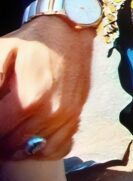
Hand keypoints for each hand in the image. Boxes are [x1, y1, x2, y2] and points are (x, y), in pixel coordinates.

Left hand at [0, 16, 93, 160]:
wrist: (70, 30)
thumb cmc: (33, 41)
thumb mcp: (3, 52)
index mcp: (29, 99)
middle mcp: (51, 112)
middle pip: (14, 145)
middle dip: (1, 138)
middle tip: (1, 123)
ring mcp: (67, 116)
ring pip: (35, 150)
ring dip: (18, 146)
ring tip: (10, 132)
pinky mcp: (77, 114)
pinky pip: (59, 147)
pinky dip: (43, 150)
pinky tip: (33, 139)